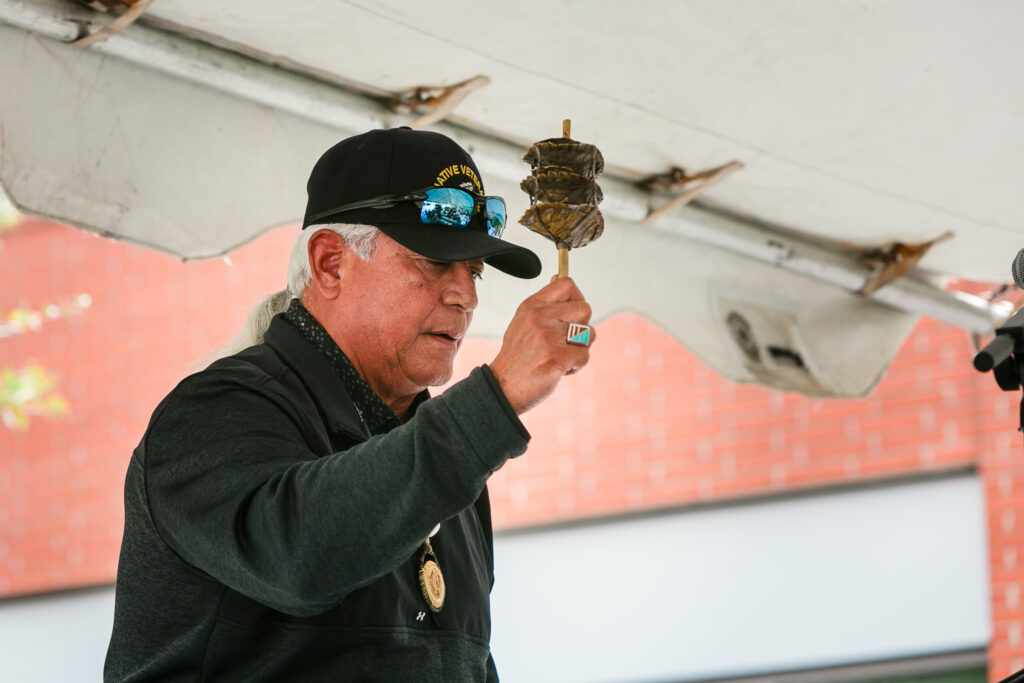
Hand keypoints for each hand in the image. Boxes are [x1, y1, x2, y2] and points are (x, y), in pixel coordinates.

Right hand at [488, 276, 594, 413]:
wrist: (502, 387)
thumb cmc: (518, 356)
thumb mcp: (524, 321)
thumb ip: (544, 302)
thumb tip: (559, 277)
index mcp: (532, 306)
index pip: (567, 284)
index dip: (577, 298)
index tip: (571, 315)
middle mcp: (539, 317)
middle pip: (585, 309)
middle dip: (582, 327)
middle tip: (564, 342)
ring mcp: (547, 337)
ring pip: (589, 334)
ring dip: (579, 349)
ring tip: (559, 356)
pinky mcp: (556, 357)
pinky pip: (584, 356)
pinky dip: (575, 366)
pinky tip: (558, 369)